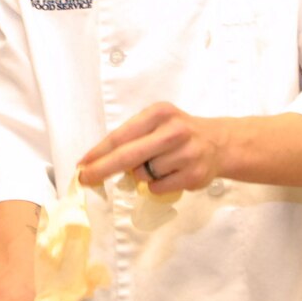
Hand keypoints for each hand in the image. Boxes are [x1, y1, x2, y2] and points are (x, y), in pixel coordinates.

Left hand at [77, 102, 228, 193]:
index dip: (99, 151)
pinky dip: (157, 185)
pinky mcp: (193, 174)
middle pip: (128, 156)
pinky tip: (170, 174)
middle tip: (86, 178)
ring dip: (143, 175)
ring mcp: (186, 153)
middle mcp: (174, 130)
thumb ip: (134, 138)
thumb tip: (100, 163)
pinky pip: (158, 187)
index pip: (121, 135)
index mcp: (159, 113)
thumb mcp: (157, 123)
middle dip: (102, 169)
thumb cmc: (178, 133)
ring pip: (144, 174)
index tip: (82, 164)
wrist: (219, 143)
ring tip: (161, 165)